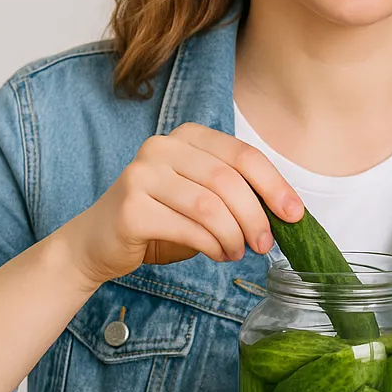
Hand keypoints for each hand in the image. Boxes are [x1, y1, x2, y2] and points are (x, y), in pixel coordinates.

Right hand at [56, 122, 302, 287]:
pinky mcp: (131, 208)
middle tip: (265, 244)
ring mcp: (142, 174)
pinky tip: (218, 254)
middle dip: (256, 217)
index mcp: (186, 136)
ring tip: (238, 252)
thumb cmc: (159, 220)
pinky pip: (188, 228)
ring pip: (210, 206)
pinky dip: (213, 246)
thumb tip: (284, 214)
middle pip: (228, 180)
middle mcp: (162, 147)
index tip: (294, 215)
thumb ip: (235, 196)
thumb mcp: (202, 199)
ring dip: (234, 235)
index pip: (242, 155)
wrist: (97, 242)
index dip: (274, 185)